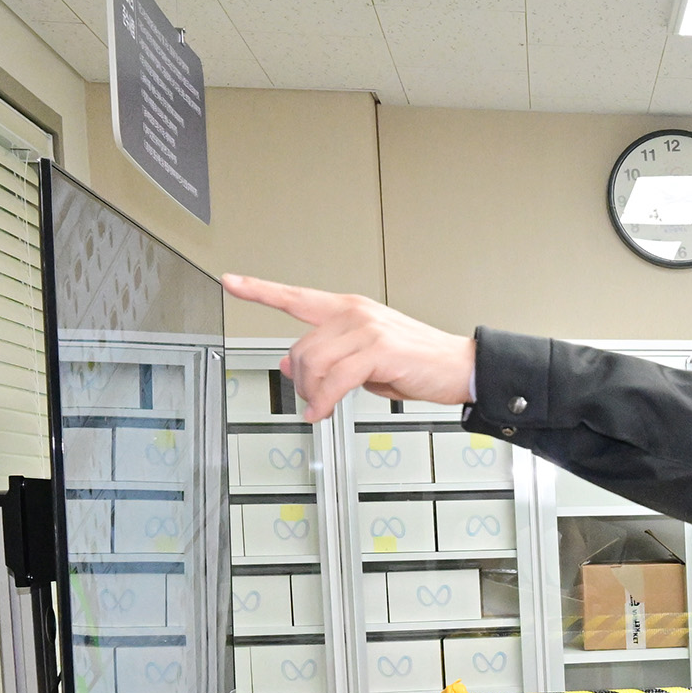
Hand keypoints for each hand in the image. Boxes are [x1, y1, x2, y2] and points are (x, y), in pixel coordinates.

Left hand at [223, 274, 477, 420]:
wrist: (460, 366)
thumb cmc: (419, 361)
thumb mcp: (366, 357)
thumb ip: (330, 355)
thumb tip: (292, 364)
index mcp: (349, 308)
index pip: (295, 297)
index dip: (258, 290)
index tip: (231, 282)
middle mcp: (354, 312)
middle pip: (300, 347)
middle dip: (299, 380)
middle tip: (310, 399)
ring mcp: (366, 328)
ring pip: (313, 364)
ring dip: (311, 394)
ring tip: (320, 407)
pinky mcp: (378, 349)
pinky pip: (335, 379)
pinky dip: (324, 401)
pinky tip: (323, 411)